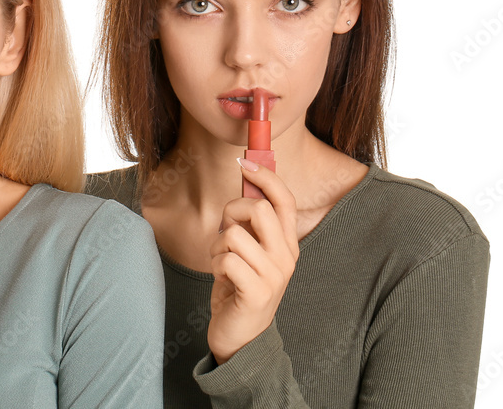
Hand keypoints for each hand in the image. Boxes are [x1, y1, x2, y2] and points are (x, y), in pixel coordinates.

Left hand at [207, 159, 298, 363]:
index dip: (265, 177)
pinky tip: (221, 278)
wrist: (241, 338)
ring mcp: (274, 276)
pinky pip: (226, 259)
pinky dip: (215, 264)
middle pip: (258, 209)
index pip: (284, 200)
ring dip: (217, 245)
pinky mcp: (257, 292)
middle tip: (225, 231)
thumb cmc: (239, 288)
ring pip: (234, 234)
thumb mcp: (248, 251)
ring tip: (221, 262)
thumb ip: (249, 223)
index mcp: (287, 244)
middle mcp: (286, 257)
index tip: (244, 163)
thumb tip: (246, 182)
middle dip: (231, 212)